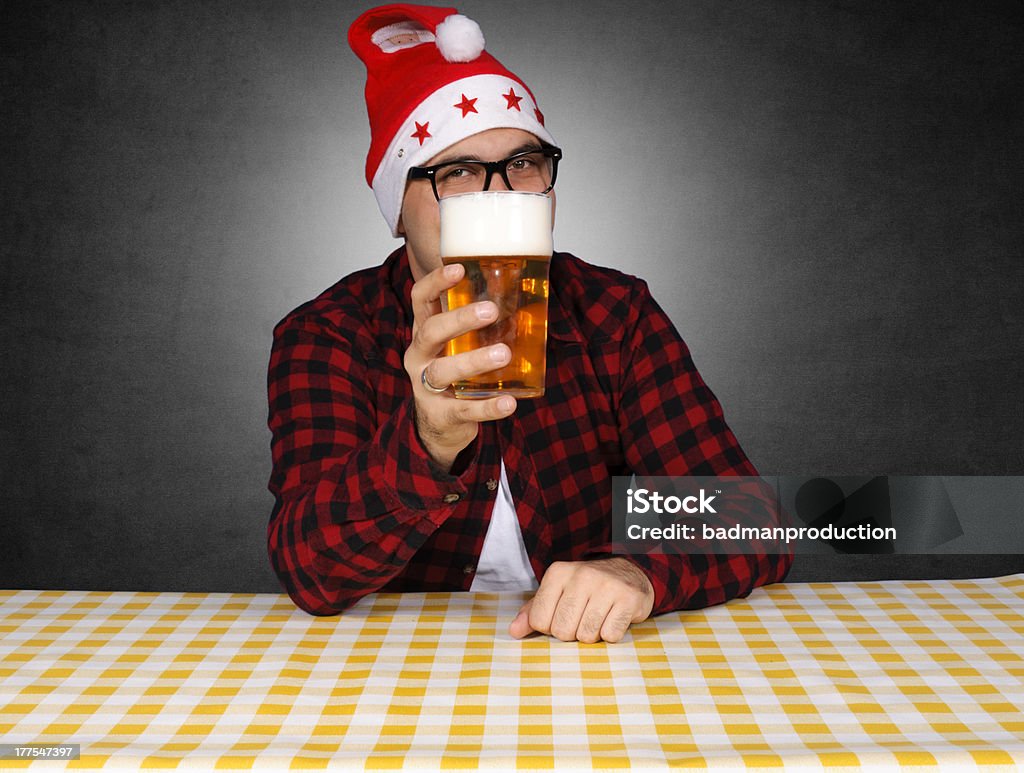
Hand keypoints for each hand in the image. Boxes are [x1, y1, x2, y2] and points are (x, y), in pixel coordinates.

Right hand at [405, 263, 517, 471]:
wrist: (439, 426)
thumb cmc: (455, 375)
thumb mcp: (458, 347)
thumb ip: (480, 326)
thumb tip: (529, 293)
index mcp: (424, 333)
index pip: (420, 300)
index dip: (435, 282)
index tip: (459, 269)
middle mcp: (419, 357)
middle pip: (431, 332)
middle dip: (459, 319)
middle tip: (491, 311)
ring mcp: (426, 387)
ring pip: (444, 371)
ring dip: (474, 360)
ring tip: (503, 353)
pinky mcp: (441, 415)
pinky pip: (465, 410)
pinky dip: (488, 407)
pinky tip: (509, 402)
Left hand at [508, 558, 654, 642]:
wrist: (629, 573)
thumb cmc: (586, 589)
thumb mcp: (557, 593)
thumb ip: (533, 612)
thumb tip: (514, 631)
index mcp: (558, 573)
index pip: (539, 620)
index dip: (550, 627)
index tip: (563, 616)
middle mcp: (581, 575)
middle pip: (562, 631)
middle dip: (572, 633)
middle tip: (582, 618)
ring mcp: (606, 585)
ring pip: (587, 636)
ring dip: (592, 635)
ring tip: (598, 617)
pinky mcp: (628, 598)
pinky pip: (610, 635)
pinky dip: (611, 634)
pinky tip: (613, 618)